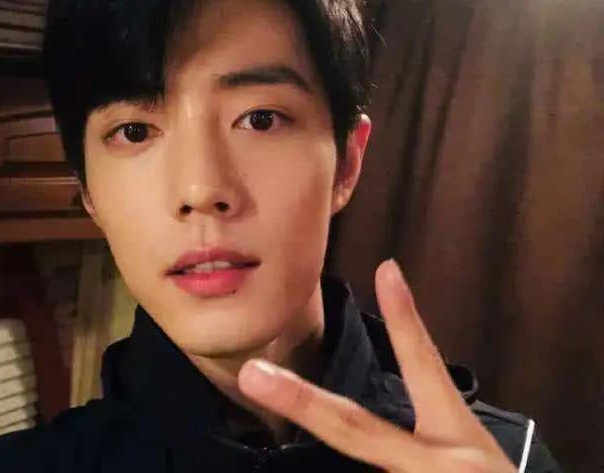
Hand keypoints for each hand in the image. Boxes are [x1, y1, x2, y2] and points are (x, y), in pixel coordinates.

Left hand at [238, 260, 516, 471]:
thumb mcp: (468, 457)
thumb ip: (425, 439)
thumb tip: (365, 429)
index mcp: (457, 435)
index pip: (425, 366)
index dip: (404, 317)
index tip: (386, 270)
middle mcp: (435, 462)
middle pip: (354, 428)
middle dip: (300, 401)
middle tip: (254, 375)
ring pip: (356, 467)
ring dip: (349, 464)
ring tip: (358, 441)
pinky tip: (369, 470)